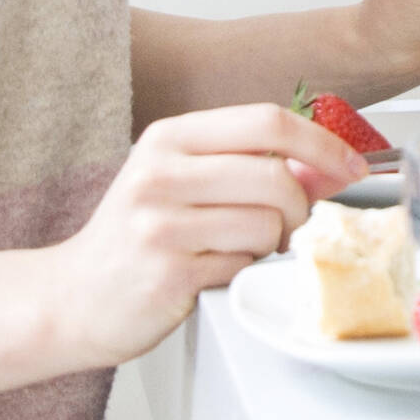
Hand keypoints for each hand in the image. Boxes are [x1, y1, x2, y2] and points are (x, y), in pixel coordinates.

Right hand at [0, 104, 363, 389]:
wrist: (71, 298)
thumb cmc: (134, 238)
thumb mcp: (181, 181)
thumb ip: (248, 165)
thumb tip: (326, 164)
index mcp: (168, 138)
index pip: (266, 121)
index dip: (320, 143)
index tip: (348, 166)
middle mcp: (161, 173)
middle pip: (277, 176)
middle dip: (298, 208)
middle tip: (282, 226)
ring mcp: (162, 223)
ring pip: (268, 224)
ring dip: (270, 245)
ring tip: (235, 250)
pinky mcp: (170, 272)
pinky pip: (246, 265)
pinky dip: (245, 272)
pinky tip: (214, 272)